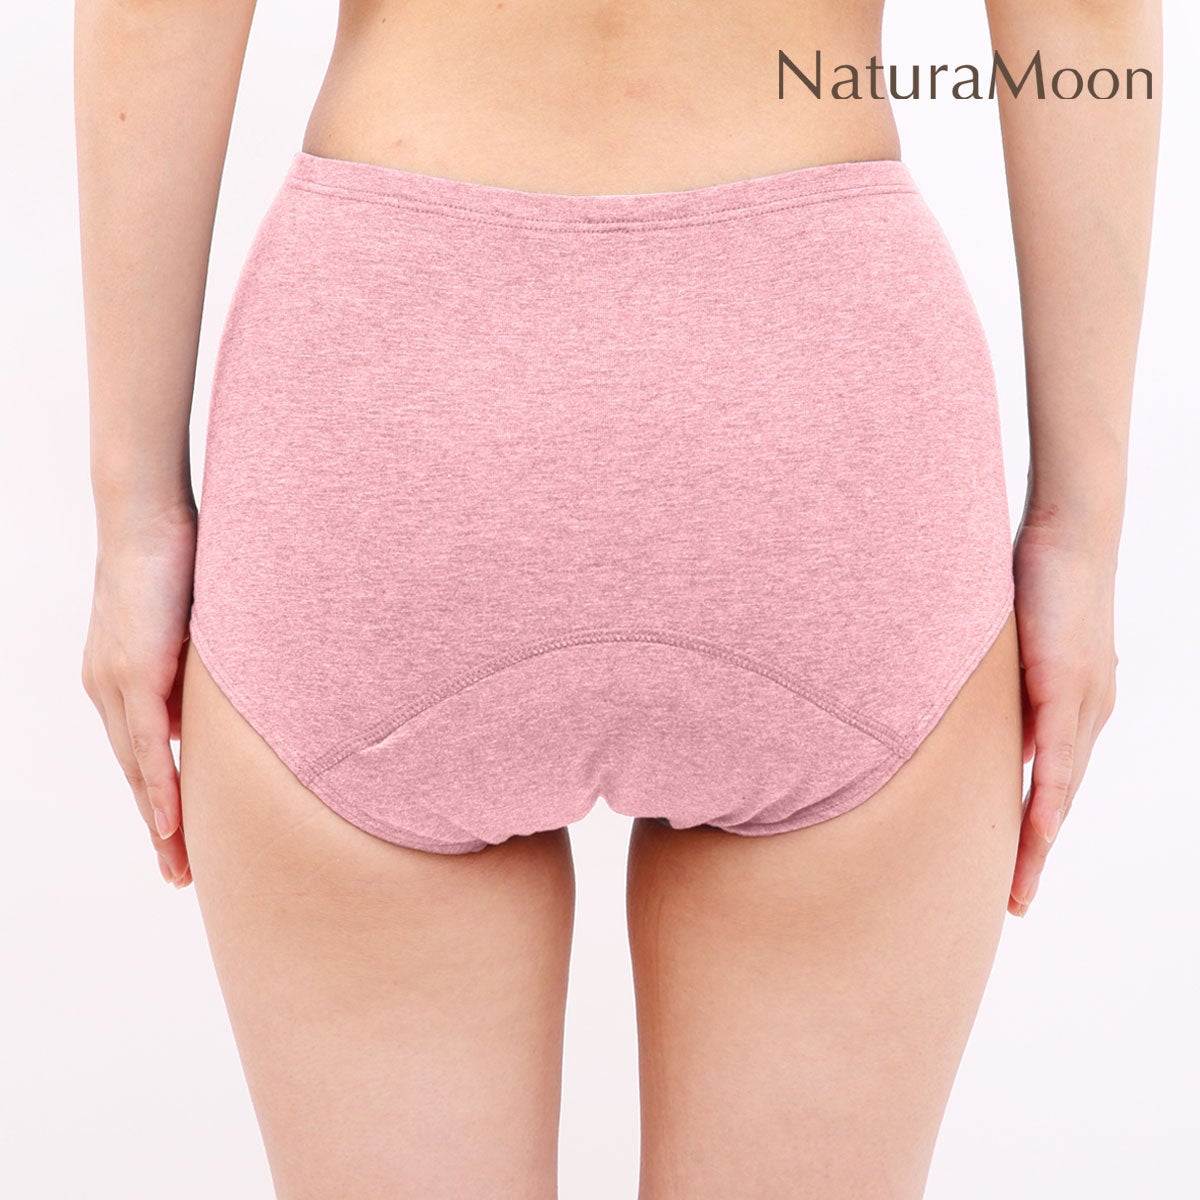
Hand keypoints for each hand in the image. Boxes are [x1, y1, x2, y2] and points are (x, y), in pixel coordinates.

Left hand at [82, 502, 196, 887]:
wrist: (144, 513)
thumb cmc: (175, 556)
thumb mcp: (193, 621)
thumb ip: (201, 663)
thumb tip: (228, 692)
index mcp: (119, 678)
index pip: (140, 753)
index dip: (158, 800)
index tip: (177, 838)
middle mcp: (108, 690)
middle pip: (135, 776)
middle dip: (158, 829)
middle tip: (179, 874)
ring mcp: (115, 685)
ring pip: (138, 772)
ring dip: (160, 824)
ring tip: (179, 867)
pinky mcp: (133, 674)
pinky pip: (149, 747)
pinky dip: (160, 789)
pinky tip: (170, 824)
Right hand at [1009, 503, 1118, 915]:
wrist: (1075, 527)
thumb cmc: (1038, 574)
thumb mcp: (1011, 639)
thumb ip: (994, 680)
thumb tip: (956, 705)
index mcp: (1072, 706)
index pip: (1052, 782)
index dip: (1032, 830)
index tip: (1014, 872)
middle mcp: (1087, 714)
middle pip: (1060, 802)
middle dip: (1034, 856)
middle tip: (1016, 905)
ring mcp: (1083, 702)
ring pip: (1062, 791)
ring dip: (1039, 843)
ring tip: (1019, 888)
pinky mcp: (1069, 683)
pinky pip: (1058, 755)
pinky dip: (1047, 797)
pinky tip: (1036, 830)